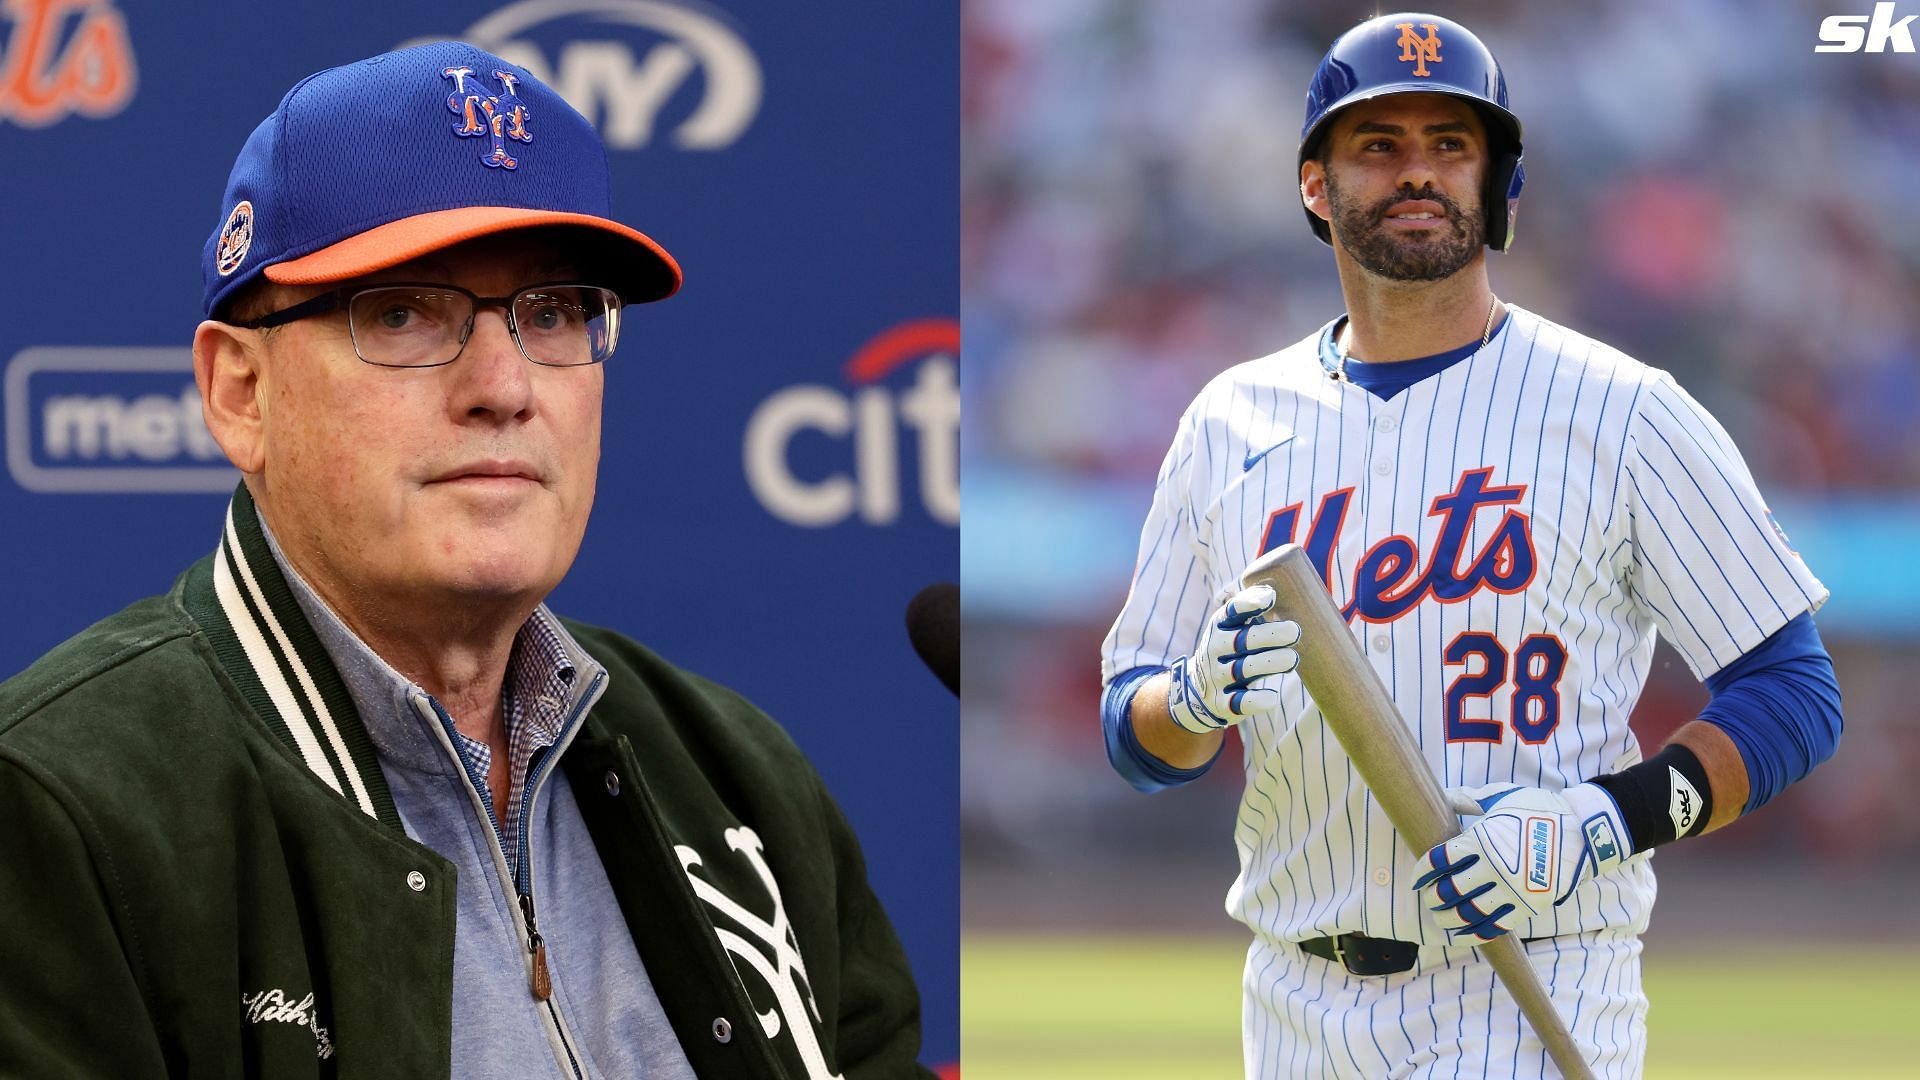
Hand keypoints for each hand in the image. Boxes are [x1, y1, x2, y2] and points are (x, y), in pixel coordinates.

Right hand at [1164, 585, 1300, 734]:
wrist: (1197, 691)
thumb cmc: (1230, 651)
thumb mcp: (1234, 628)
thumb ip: (1255, 610)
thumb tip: (1283, 591)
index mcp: (1221, 626)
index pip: (1231, 611)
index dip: (1248, 604)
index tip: (1270, 598)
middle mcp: (1216, 649)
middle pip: (1241, 640)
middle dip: (1268, 635)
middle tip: (1294, 630)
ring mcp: (1217, 676)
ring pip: (1241, 668)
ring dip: (1268, 663)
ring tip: (1292, 658)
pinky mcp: (1222, 703)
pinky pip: (1237, 702)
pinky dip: (1254, 701)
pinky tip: (1271, 698)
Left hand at [1412, 782, 1631, 942]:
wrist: (1583, 831)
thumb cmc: (1538, 809)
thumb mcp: (1500, 797)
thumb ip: (1466, 799)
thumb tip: (1439, 795)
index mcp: (1482, 839)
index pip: (1439, 860)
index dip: (1422, 872)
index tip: (1416, 879)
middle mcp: (1494, 867)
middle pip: (1450, 890)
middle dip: (1433, 898)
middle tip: (1428, 899)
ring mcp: (1512, 889)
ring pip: (1470, 913)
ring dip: (1449, 919)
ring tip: (1440, 919)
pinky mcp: (1528, 906)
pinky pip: (1496, 926)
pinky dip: (1475, 933)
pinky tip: (1463, 933)